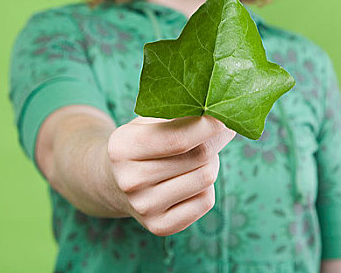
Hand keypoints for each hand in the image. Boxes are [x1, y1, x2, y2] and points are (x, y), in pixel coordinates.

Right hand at [106, 115, 235, 235]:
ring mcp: (144, 207)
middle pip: (198, 157)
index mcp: (123, 148)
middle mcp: (130, 180)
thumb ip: (179, 113)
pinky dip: (207, 186)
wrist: (114, 182)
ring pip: (206, 178)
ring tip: (200, 155)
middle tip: (220, 129)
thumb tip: (221, 112)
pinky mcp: (160, 227)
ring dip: (212, 162)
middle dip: (216, 139)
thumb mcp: (149, 120)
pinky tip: (191, 178)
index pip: (177, 138)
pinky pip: (206, 201)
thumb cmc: (142, 142)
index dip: (208, 126)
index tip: (225, 115)